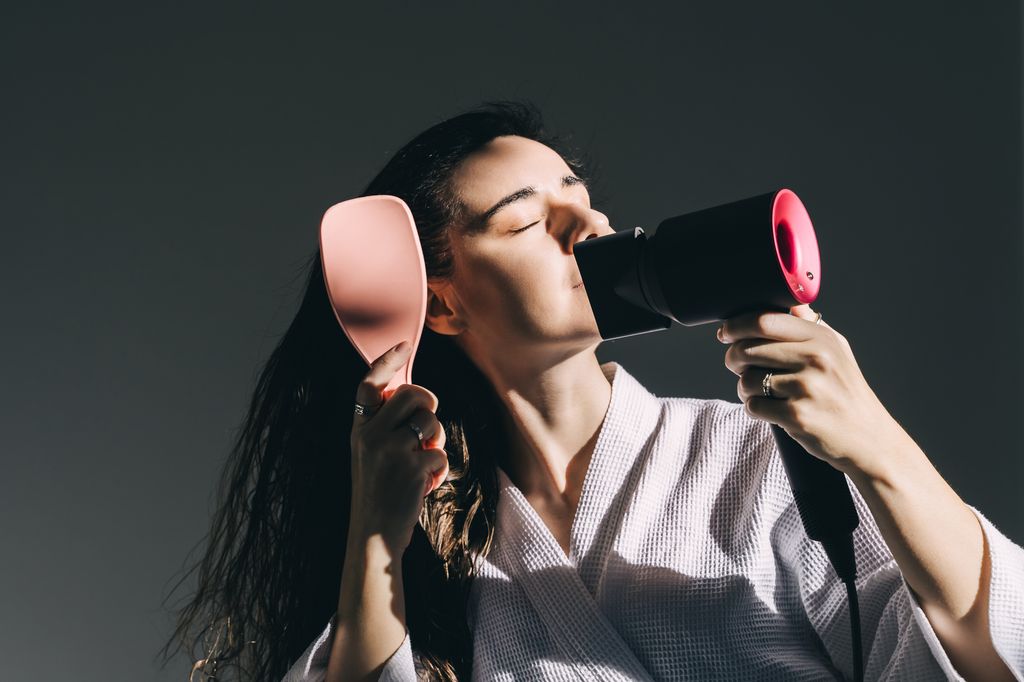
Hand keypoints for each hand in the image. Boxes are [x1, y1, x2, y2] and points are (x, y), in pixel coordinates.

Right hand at [348, 341, 448, 553]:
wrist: (374, 535)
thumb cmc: (379, 491)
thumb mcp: (369, 453)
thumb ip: (384, 425)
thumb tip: (412, 395)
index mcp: (359, 429)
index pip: (369, 384)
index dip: (387, 361)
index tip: (404, 345)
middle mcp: (371, 435)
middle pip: (413, 393)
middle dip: (429, 404)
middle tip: (427, 427)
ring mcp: (391, 451)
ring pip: (431, 421)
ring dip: (436, 440)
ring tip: (423, 461)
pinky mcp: (412, 468)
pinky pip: (440, 453)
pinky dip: (438, 470)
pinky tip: (424, 486)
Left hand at [718, 304, 903, 477]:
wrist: (868, 437)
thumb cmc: (844, 391)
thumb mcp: (836, 350)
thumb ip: (809, 325)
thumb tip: (787, 299)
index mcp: (822, 338)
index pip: (764, 321)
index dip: (736, 326)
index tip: (725, 333)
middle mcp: (816, 359)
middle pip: (748, 349)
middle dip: (733, 359)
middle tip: (737, 366)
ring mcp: (807, 388)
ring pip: (747, 380)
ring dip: (744, 388)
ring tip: (760, 392)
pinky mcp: (798, 416)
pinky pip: (754, 406)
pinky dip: (754, 409)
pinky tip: (769, 410)